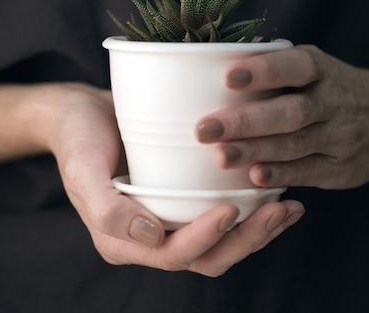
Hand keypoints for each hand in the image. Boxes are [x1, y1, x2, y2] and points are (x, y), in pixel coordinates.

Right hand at [43, 84, 305, 276]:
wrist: (83, 113)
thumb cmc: (78, 138)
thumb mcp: (80, 169)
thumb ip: (105, 209)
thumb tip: (152, 236)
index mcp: (124, 241)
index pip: (173, 254)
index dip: (205, 238)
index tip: (230, 208)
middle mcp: (151, 238)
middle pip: (208, 256)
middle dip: (247, 240)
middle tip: (279, 210)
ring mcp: (172, 219)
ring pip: (223, 241)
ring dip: (258, 229)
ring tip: (290, 206)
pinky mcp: (186, 198)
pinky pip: (223, 215)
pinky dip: (253, 209)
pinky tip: (277, 189)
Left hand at [195, 45, 368, 188]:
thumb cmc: (338, 89)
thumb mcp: (319, 67)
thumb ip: (277, 68)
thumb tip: (212, 63)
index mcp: (323, 70)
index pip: (297, 67)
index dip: (264, 71)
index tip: (228, 76)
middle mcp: (335, 102)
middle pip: (290, 112)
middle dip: (245, 121)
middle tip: (204, 128)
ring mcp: (341, 138)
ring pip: (296, 145)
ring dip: (255, 151)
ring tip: (219, 155)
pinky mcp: (342, 169)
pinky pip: (308, 172)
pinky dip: (281, 175)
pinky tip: (254, 177)